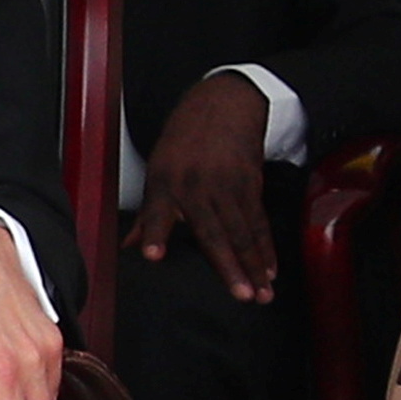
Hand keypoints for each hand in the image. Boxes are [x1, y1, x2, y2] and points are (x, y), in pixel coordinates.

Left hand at [128, 74, 280, 299]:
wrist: (222, 105)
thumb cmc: (184, 140)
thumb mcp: (158, 169)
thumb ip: (148, 213)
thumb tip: (130, 247)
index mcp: (166, 183)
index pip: (157, 212)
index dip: (155, 233)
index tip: (153, 254)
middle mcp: (197, 186)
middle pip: (214, 232)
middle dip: (228, 266)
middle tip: (240, 294)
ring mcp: (227, 186)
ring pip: (242, 232)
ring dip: (253, 266)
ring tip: (261, 294)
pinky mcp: (250, 184)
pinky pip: (259, 222)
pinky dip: (266, 248)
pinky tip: (270, 271)